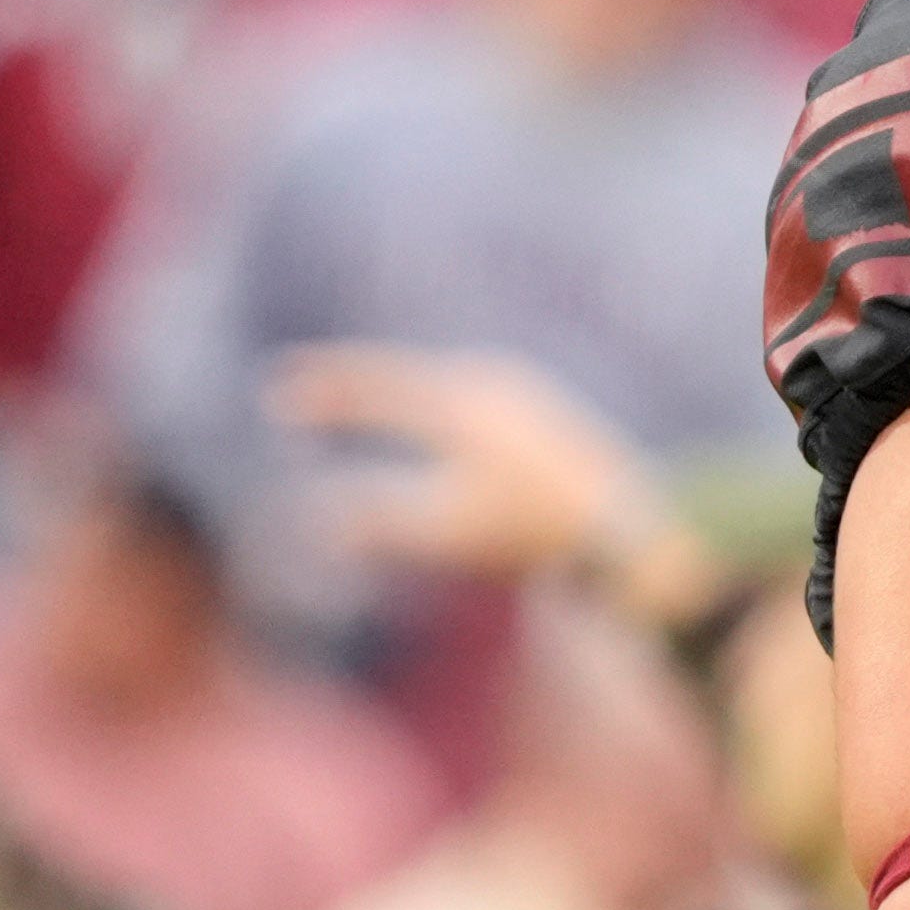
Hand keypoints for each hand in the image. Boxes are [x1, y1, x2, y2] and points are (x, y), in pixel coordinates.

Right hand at [268, 348, 717, 621]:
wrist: (632, 530)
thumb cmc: (533, 532)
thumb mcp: (443, 533)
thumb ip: (375, 523)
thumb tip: (312, 521)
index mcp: (458, 402)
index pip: (374, 385)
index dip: (323, 391)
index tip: (277, 394)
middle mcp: (490, 382)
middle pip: (404, 375)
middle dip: (355, 385)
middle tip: (307, 390)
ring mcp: (524, 391)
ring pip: (441, 383)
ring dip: (399, 391)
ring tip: (358, 398)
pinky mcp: (547, 410)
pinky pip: (472, 396)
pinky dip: (437, 403)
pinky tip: (435, 414)